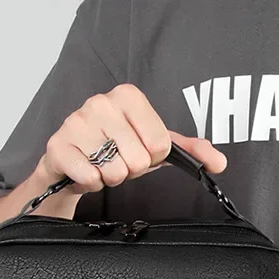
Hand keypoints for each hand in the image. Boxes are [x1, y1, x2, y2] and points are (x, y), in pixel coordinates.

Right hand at [38, 83, 226, 198]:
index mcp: (128, 96)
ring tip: (99, 165)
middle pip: (138, 161)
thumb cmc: (113, 149)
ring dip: (109, 178)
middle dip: (129, 169)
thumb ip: (189, 150)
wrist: (69, 161)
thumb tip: (219, 162)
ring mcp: (77, 123)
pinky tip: (84, 170)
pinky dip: (90, 183)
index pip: (160, 144)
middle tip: (116, 160)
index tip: (136, 149)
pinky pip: (90, 179)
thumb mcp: (153, 145)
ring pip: (114, 172)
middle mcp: (101, 102)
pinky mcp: (59, 147)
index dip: (151, 157)